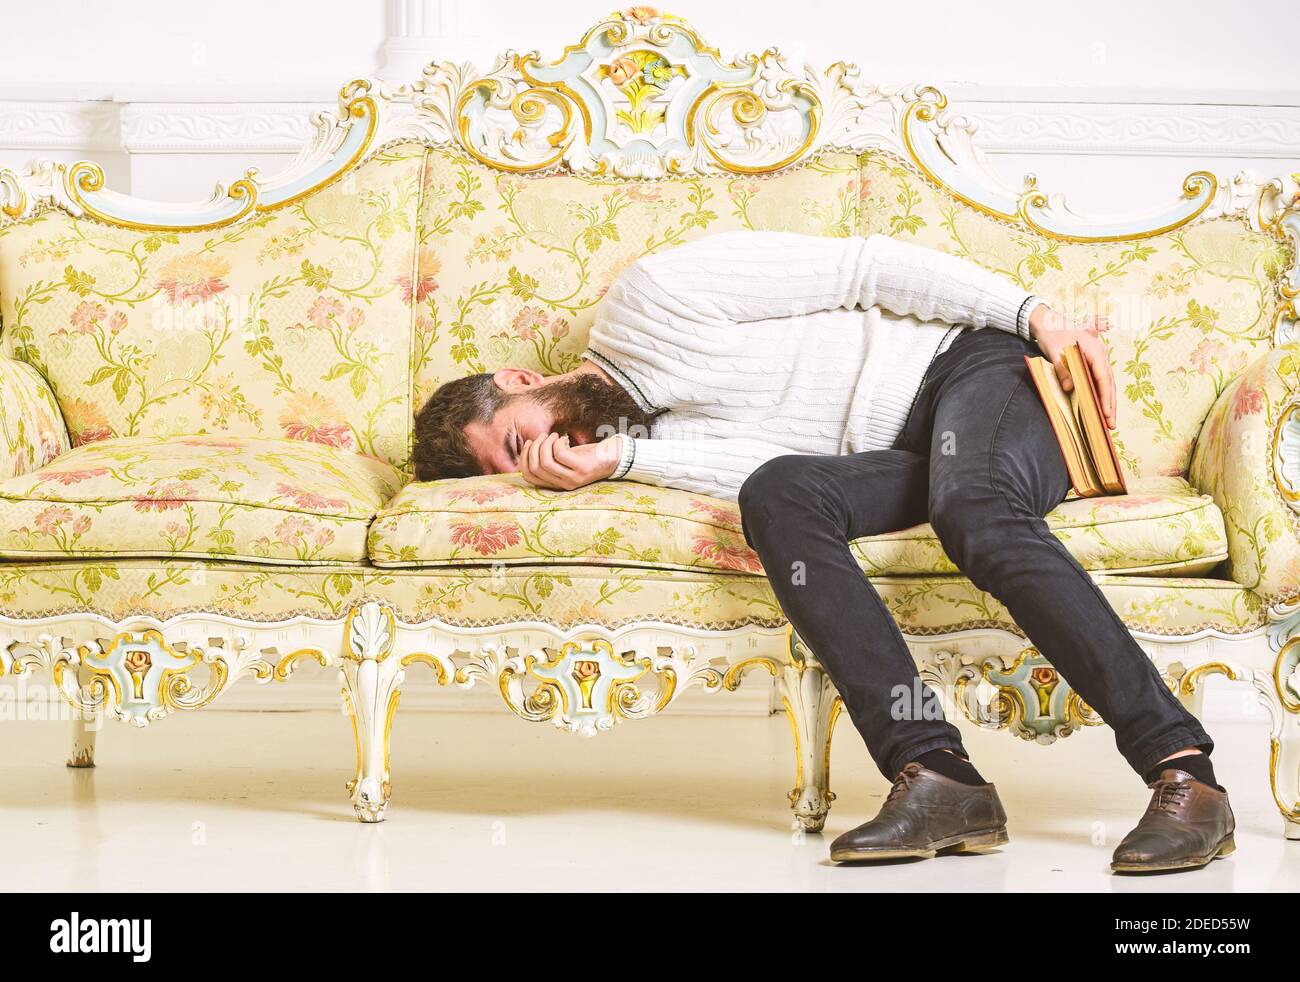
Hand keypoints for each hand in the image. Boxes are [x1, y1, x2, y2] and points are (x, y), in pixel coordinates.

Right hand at [519, 433, 621, 490]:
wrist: (613, 458)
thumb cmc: (586, 457)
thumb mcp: (565, 462)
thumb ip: (549, 460)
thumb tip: (529, 448)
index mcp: (555, 485)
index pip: (528, 477)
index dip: (524, 458)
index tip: (529, 443)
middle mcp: (562, 485)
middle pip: (535, 468)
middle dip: (533, 448)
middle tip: (542, 436)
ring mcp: (572, 478)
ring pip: (545, 462)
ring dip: (545, 444)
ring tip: (554, 436)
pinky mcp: (581, 469)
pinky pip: (559, 454)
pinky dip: (558, 443)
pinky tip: (565, 439)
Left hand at [1029, 306, 1116, 428]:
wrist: (1048, 321)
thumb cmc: (1052, 335)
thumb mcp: (1054, 352)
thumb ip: (1062, 370)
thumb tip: (1069, 389)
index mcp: (1096, 351)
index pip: (1104, 378)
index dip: (1106, 397)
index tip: (1107, 414)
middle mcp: (1101, 355)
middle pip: (1109, 383)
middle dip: (1111, 405)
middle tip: (1111, 425)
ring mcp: (1098, 358)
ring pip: (1106, 383)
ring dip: (1107, 401)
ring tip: (1108, 421)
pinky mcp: (1091, 361)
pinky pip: (1098, 380)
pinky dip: (1100, 393)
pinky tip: (1099, 407)